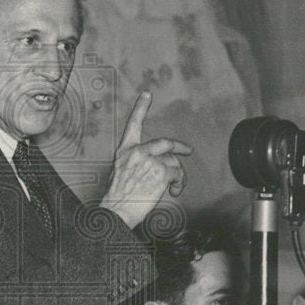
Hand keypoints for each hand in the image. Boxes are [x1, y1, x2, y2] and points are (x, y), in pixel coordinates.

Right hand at [99, 92, 192, 228]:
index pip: (133, 125)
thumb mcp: (120, 172)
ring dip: (178, 175)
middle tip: (188, 150)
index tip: (147, 94)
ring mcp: (150, 160)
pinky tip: (174, 191)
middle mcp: (137, 152)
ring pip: (174, 162)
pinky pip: (178, 173)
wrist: (117, 210)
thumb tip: (156, 165)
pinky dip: (179, 183)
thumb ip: (136, 162)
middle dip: (179, 147)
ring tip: (174, 187)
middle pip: (165, 142)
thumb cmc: (118, 197)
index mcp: (125, 151)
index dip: (140, 108)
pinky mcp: (161, 171)